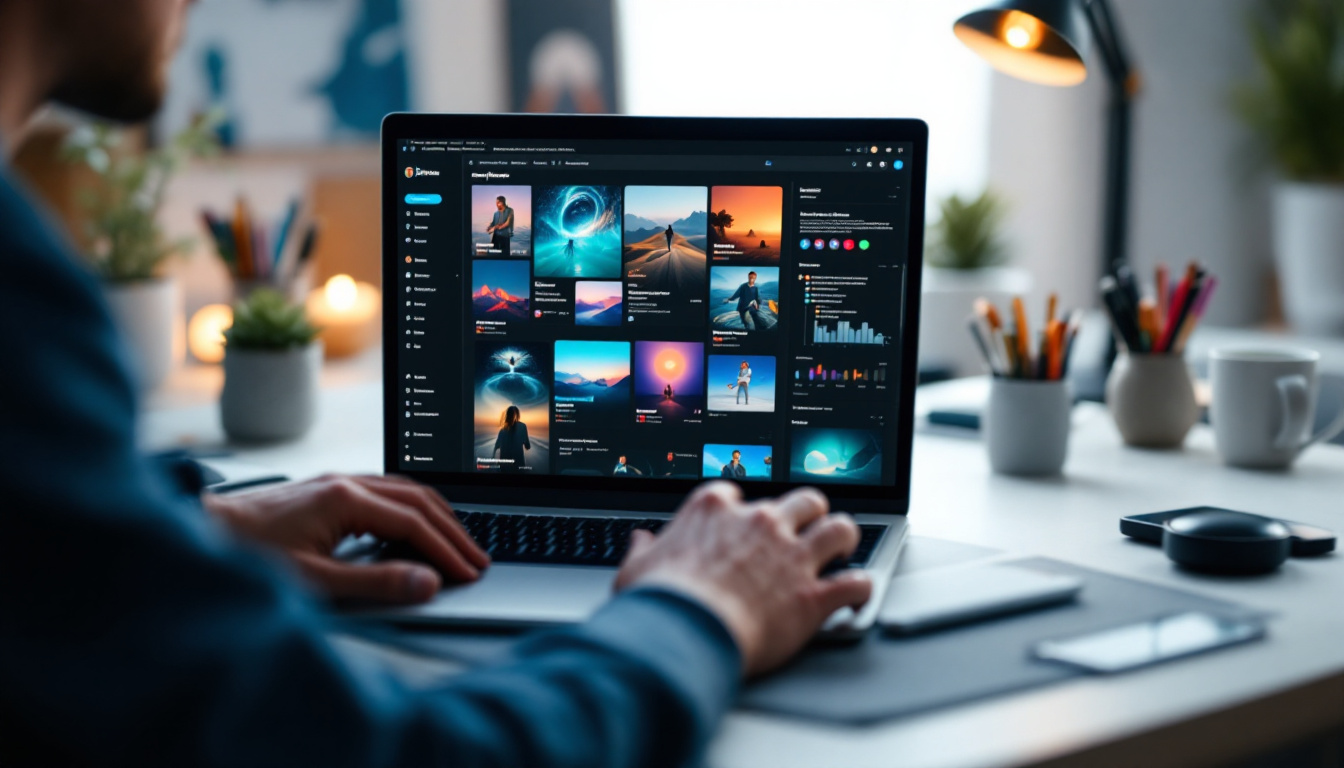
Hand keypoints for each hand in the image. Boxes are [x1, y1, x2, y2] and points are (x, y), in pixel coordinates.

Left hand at [205, 474, 489, 603]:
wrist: (196, 532)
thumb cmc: (247, 558)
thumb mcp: (313, 581)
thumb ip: (374, 582)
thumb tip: (426, 583)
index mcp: (345, 499)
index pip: (414, 524)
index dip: (445, 551)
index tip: (468, 574)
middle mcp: (345, 483)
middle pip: (418, 500)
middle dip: (452, 531)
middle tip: (477, 559)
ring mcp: (335, 482)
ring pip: (404, 490)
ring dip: (436, 516)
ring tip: (457, 543)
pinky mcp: (325, 489)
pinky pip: (385, 491)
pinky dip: (412, 510)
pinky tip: (414, 528)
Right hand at [614, 482, 870, 676]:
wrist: (686, 633)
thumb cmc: (659, 602)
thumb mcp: (636, 569)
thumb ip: (644, 550)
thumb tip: (640, 542)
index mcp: (715, 510)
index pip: (739, 493)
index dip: (744, 510)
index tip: (744, 524)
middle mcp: (760, 523)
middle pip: (802, 500)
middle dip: (808, 513)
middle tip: (805, 529)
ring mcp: (791, 556)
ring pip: (838, 527)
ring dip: (843, 538)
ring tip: (843, 548)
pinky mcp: (812, 595)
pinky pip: (855, 582)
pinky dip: (861, 588)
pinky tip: (858, 593)